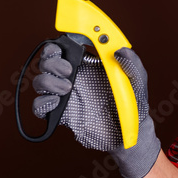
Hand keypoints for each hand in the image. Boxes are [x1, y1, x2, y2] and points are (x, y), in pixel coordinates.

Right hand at [32, 43, 159, 177]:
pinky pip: (39, 106)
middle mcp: (75, 77)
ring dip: (48, 80)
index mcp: (90, 65)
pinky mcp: (61, 114)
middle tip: (68, 69)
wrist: (129, 135)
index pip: (67, 47)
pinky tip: (57, 102)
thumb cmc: (134, 105)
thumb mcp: (138, 81)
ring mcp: (66, 95)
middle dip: (51, 60)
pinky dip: (42, 102)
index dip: (61, 43)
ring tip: (67, 88)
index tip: (64, 42)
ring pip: (41, 81)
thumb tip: (119, 49)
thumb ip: (132, 63)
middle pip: (48, 61)